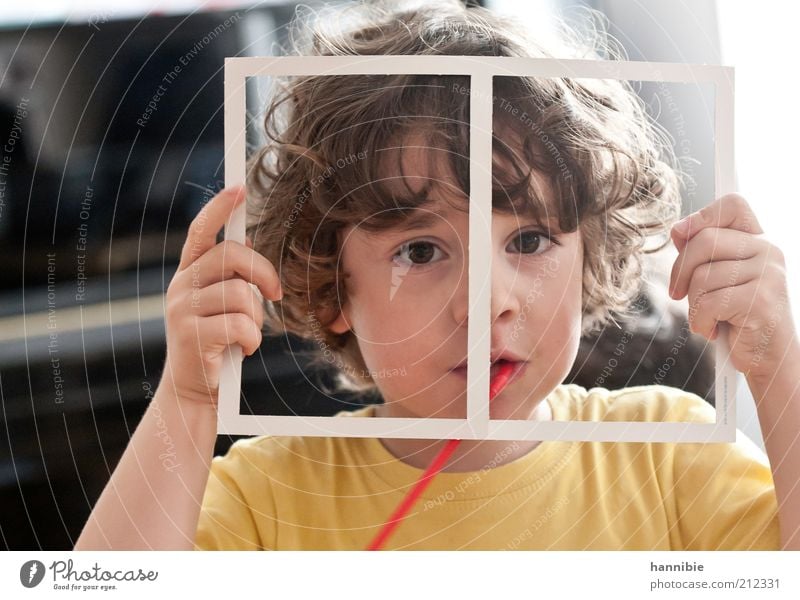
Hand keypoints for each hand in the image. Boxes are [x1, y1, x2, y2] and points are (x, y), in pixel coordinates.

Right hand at [161, 186, 281, 407]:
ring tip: (247, 334)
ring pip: (240, 295)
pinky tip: (243, 349)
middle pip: (232, 256)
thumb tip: (250, 242)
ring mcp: (182, 310)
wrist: (195, 392)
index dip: (219, 209)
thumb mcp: (221, 306)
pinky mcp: (191, 335)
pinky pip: (240, 325)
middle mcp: (181, 286)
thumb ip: (230, 277)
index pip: (201, 232)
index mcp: (189, 274)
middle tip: (274, 295)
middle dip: (263, 274)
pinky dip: (252, 339)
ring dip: (256, 319)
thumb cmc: (217, 345)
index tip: (238, 188)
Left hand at [668, 193, 798, 384]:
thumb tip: (678, 229)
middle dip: (680, 272)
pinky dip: (700, 322)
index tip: (680, 234)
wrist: (768, 358)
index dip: (702, 215)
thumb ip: (702, 253)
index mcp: (758, 241)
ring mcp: (768, 274)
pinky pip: (708, 303)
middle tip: (679, 295)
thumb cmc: (737, 318)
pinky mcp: (761, 300)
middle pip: (703, 241)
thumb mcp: (718, 281)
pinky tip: (715, 331)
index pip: (733, 205)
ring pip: (701, 277)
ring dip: (693, 306)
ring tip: (710, 318)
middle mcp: (768, 251)